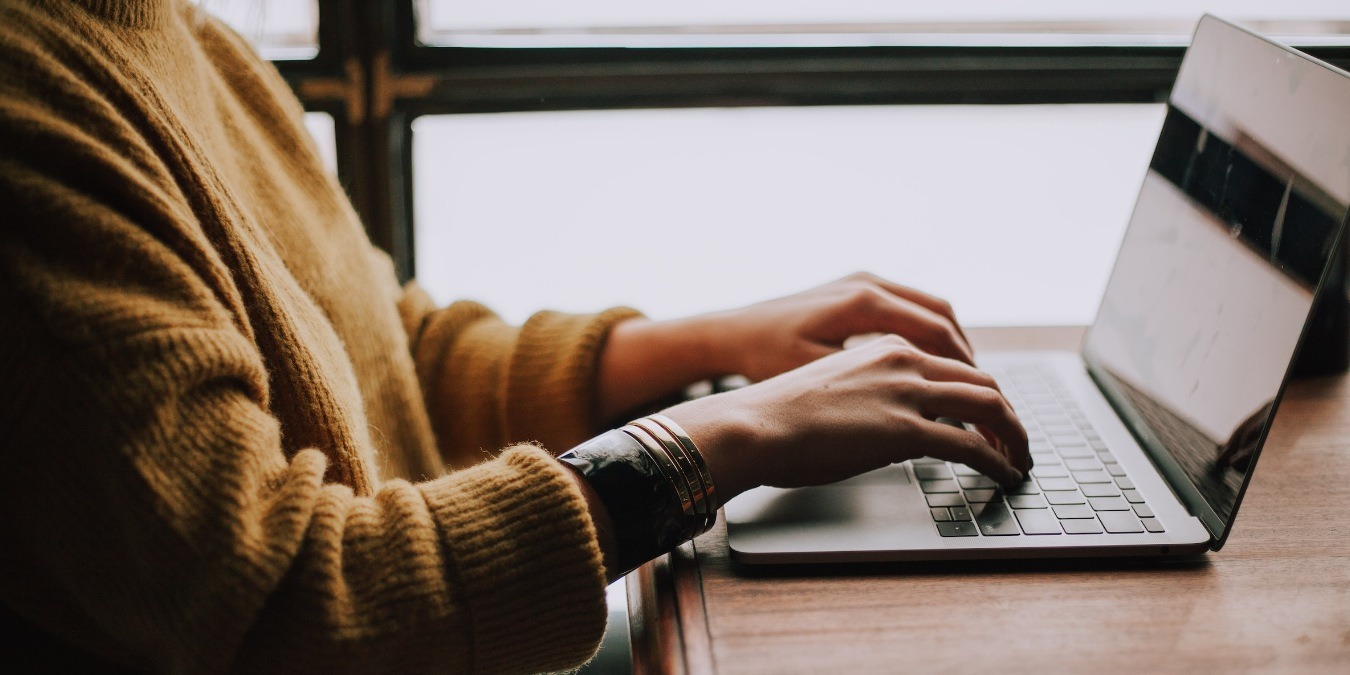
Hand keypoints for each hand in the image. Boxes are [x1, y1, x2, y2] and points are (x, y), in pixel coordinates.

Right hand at [662, 335, 1030, 503]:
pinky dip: (998, 461)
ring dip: (1014, 436)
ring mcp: (906, 393)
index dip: (981, 392)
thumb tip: (886, 424)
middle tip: (1016, 441)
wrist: (752, 424)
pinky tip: (1004, 475)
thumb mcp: (833, 388)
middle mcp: (903, 360)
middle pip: (982, 381)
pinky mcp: (905, 430)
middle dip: (1008, 414)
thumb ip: (870, 394)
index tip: (989, 417)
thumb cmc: (778, 415)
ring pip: (989, 406)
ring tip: (1019, 460)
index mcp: (885, 347)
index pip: (953, 364)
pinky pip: (972, 445)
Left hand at [704, 271, 974, 381]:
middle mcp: (868, 284)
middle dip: (967, 358)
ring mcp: (862, 282)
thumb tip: (923, 410)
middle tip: (985, 395)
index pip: (937, 333)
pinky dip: (929, 334)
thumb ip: (872, 388)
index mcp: (864, 302)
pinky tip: (931, 364)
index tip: (982, 400)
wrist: (730, 333)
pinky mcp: (855, 288)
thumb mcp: (818, 377)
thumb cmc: (765, 358)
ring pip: (930, 309)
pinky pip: (909, 307)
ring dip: (952, 344)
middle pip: (942, 317)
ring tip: (966, 382)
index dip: (966, 370)